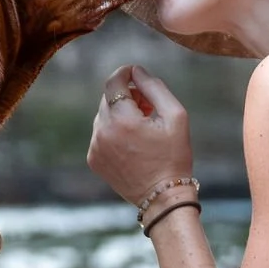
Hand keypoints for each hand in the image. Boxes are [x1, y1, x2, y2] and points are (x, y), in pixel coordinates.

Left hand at [88, 65, 193, 203]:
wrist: (163, 196)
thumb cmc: (174, 155)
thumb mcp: (176, 116)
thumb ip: (154, 88)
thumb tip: (136, 70)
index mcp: (122, 120)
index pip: (113, 83)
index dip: (124, 73)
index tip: (134, 73)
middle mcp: (103, 132)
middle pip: (108, 99)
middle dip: (127, 96)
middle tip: (148, 107)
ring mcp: (95, 147)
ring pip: (103, 116)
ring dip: (120, 114)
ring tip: (143, 127)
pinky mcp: (93, 159)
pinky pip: (100, 134)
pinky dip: (113, 131)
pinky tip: (133, 143)